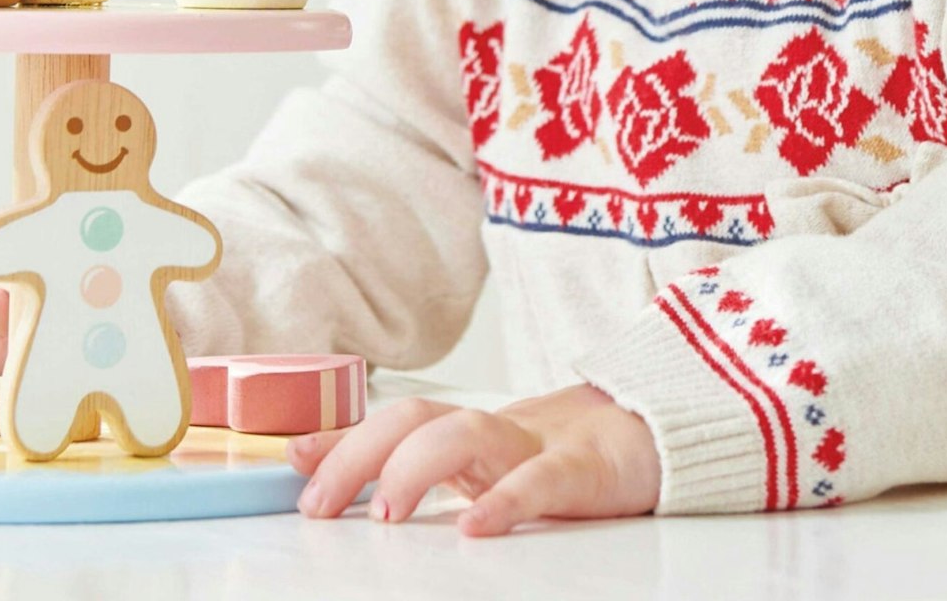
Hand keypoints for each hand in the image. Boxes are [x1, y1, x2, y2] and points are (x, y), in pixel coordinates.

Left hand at [286, 381, 660, 535]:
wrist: (654, 435)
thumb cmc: (561, 455)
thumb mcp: (484, 461)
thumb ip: (414, 459)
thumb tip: (324, 465)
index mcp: (467, 435)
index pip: (392, 422)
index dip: (342, 437)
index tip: (292, 458)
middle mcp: (493, 434)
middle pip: (416, 419)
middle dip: (360, 453)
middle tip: (320, 503)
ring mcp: (536, 448)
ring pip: (469, 436)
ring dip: (418, 467)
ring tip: (385, 511)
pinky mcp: (583, 472)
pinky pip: (540, 482)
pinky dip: (505, 501)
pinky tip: (475, 526)